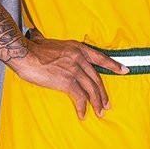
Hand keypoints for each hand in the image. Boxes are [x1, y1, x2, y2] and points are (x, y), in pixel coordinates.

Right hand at [11, 33, 126, 117]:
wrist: (25, 54)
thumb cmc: (31, 48)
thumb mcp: (44, 40)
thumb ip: (45, 39)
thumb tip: (37, 34)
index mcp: (77, 48)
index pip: (100, 58)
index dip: (114, 65)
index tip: (124, 70)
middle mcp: (79, 59)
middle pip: (97, 78)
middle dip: (103, 93)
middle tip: (107, 104)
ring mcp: (75, 70)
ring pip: (92, 89)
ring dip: (97, 103)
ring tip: (100, 112)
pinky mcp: (67, 82)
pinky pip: (80, 97)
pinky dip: (83, 107)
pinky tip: (83, 114)